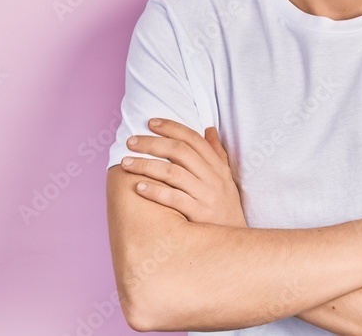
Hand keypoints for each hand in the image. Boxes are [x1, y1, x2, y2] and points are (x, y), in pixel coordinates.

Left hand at [122, 118, 247, 227]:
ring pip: (173, 173)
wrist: (235, 240)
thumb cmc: (225, 207)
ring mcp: (206, 196)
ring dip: (147, 165)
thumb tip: (209, 128)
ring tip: (126, 163)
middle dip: (152, 143)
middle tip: (130, 142)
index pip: (193, 139)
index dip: (171, 127)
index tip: (150, 122)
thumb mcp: (225, 178)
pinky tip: (139, 187)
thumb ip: (216, 153)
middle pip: (180, 151)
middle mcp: (213, 177)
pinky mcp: (199, 214)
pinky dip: (156, 192)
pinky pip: (174, 199)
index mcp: (217, 166)